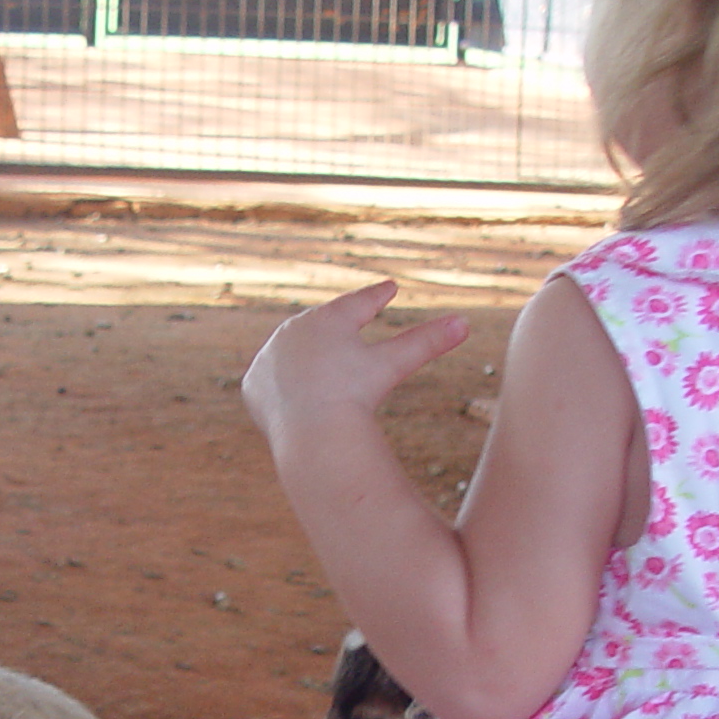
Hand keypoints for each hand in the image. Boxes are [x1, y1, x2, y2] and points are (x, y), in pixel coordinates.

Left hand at [242, 280, 468, 445]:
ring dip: (305, 351)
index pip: (360, 303)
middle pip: (322, 325)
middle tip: (348, 316)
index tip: (389, 288)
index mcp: (330, 318)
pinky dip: (280, 382)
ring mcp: (270, 357)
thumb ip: (426, 342)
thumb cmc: (356, 393)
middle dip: (337, 321)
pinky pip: (270, 381)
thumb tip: (465, 322)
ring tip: (317, 353)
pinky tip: (289, 389)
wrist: (311, 430)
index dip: (378, 296)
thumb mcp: (392, 364)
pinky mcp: (254, 386)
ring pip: (293, 350)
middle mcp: (295, 330)